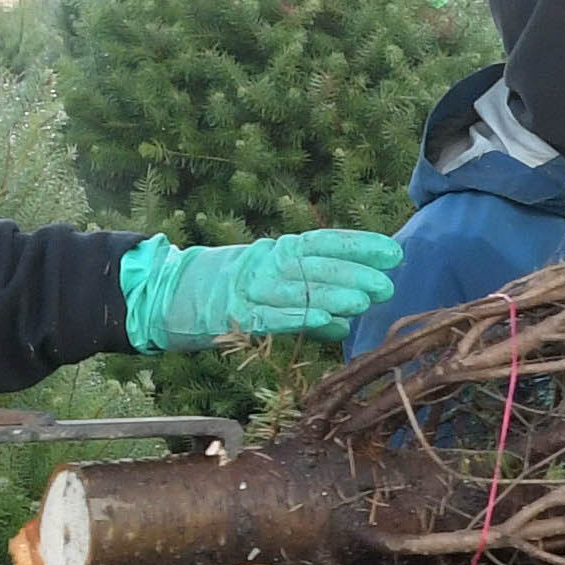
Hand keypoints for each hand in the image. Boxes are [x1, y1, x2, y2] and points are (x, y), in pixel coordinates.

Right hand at [121, 228, 402, 350]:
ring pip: (298, 289)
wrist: (172, 293)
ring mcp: (252, 288)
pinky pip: (273, 316)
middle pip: (317, 265)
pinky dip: (300, 318)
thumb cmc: (235, 291)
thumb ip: (315, 299)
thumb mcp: (277, 285)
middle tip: (387, 282)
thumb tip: (349, 320)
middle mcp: (268, 263)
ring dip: (334, 294)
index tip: (392, 252)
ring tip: (365, 300)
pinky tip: (328, 321)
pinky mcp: (237, 314)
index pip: (326, 243)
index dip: (359, 245)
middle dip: (354, 272)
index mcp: (280, 250)